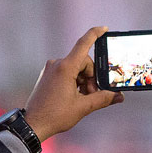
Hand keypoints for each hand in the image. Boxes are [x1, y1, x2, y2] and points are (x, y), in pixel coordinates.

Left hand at [24, 26, 123, 140]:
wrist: (33, 124)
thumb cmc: (55, 115)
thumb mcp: (83, 107)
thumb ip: (103, 99)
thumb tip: (118, 96)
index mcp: (65, 68)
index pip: (83, 44)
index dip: (95, 34)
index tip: (104, 28)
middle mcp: (57, 64)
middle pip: (83, 63)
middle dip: (91, 78)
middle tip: (92, 95)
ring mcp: (51, 69)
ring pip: (76, 69)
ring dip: (83, 81)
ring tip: (82, 99)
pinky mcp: (48, 75)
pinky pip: (66, 73)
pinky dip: (74, 82)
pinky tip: (74, 96)